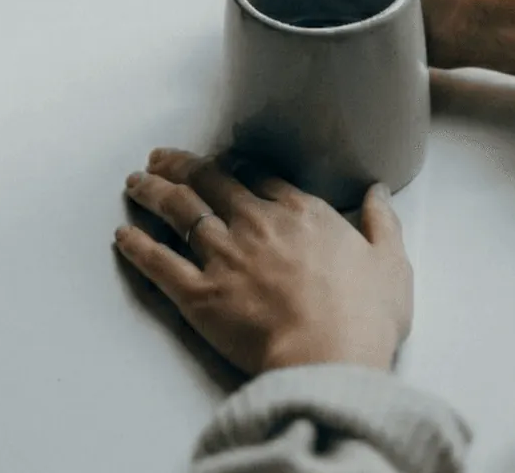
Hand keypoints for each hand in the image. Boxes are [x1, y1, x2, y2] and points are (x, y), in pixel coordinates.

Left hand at [116, 148, 411, 376]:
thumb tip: (378, 194)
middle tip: (160, 157)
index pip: (257, 177)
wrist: (329, 357)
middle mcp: (255, 224)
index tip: (220, 161)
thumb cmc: (364, 318)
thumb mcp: (391, 264)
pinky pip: (160, 263)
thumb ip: (382, 223)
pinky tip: (123, 235)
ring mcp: (224, 256)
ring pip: (180, 212)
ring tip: (135, 181)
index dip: (233, 166)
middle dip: (181, 165)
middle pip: (210, 182)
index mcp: (299, 214)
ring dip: (153, 192)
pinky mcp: (200, 294)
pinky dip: (138, 246)